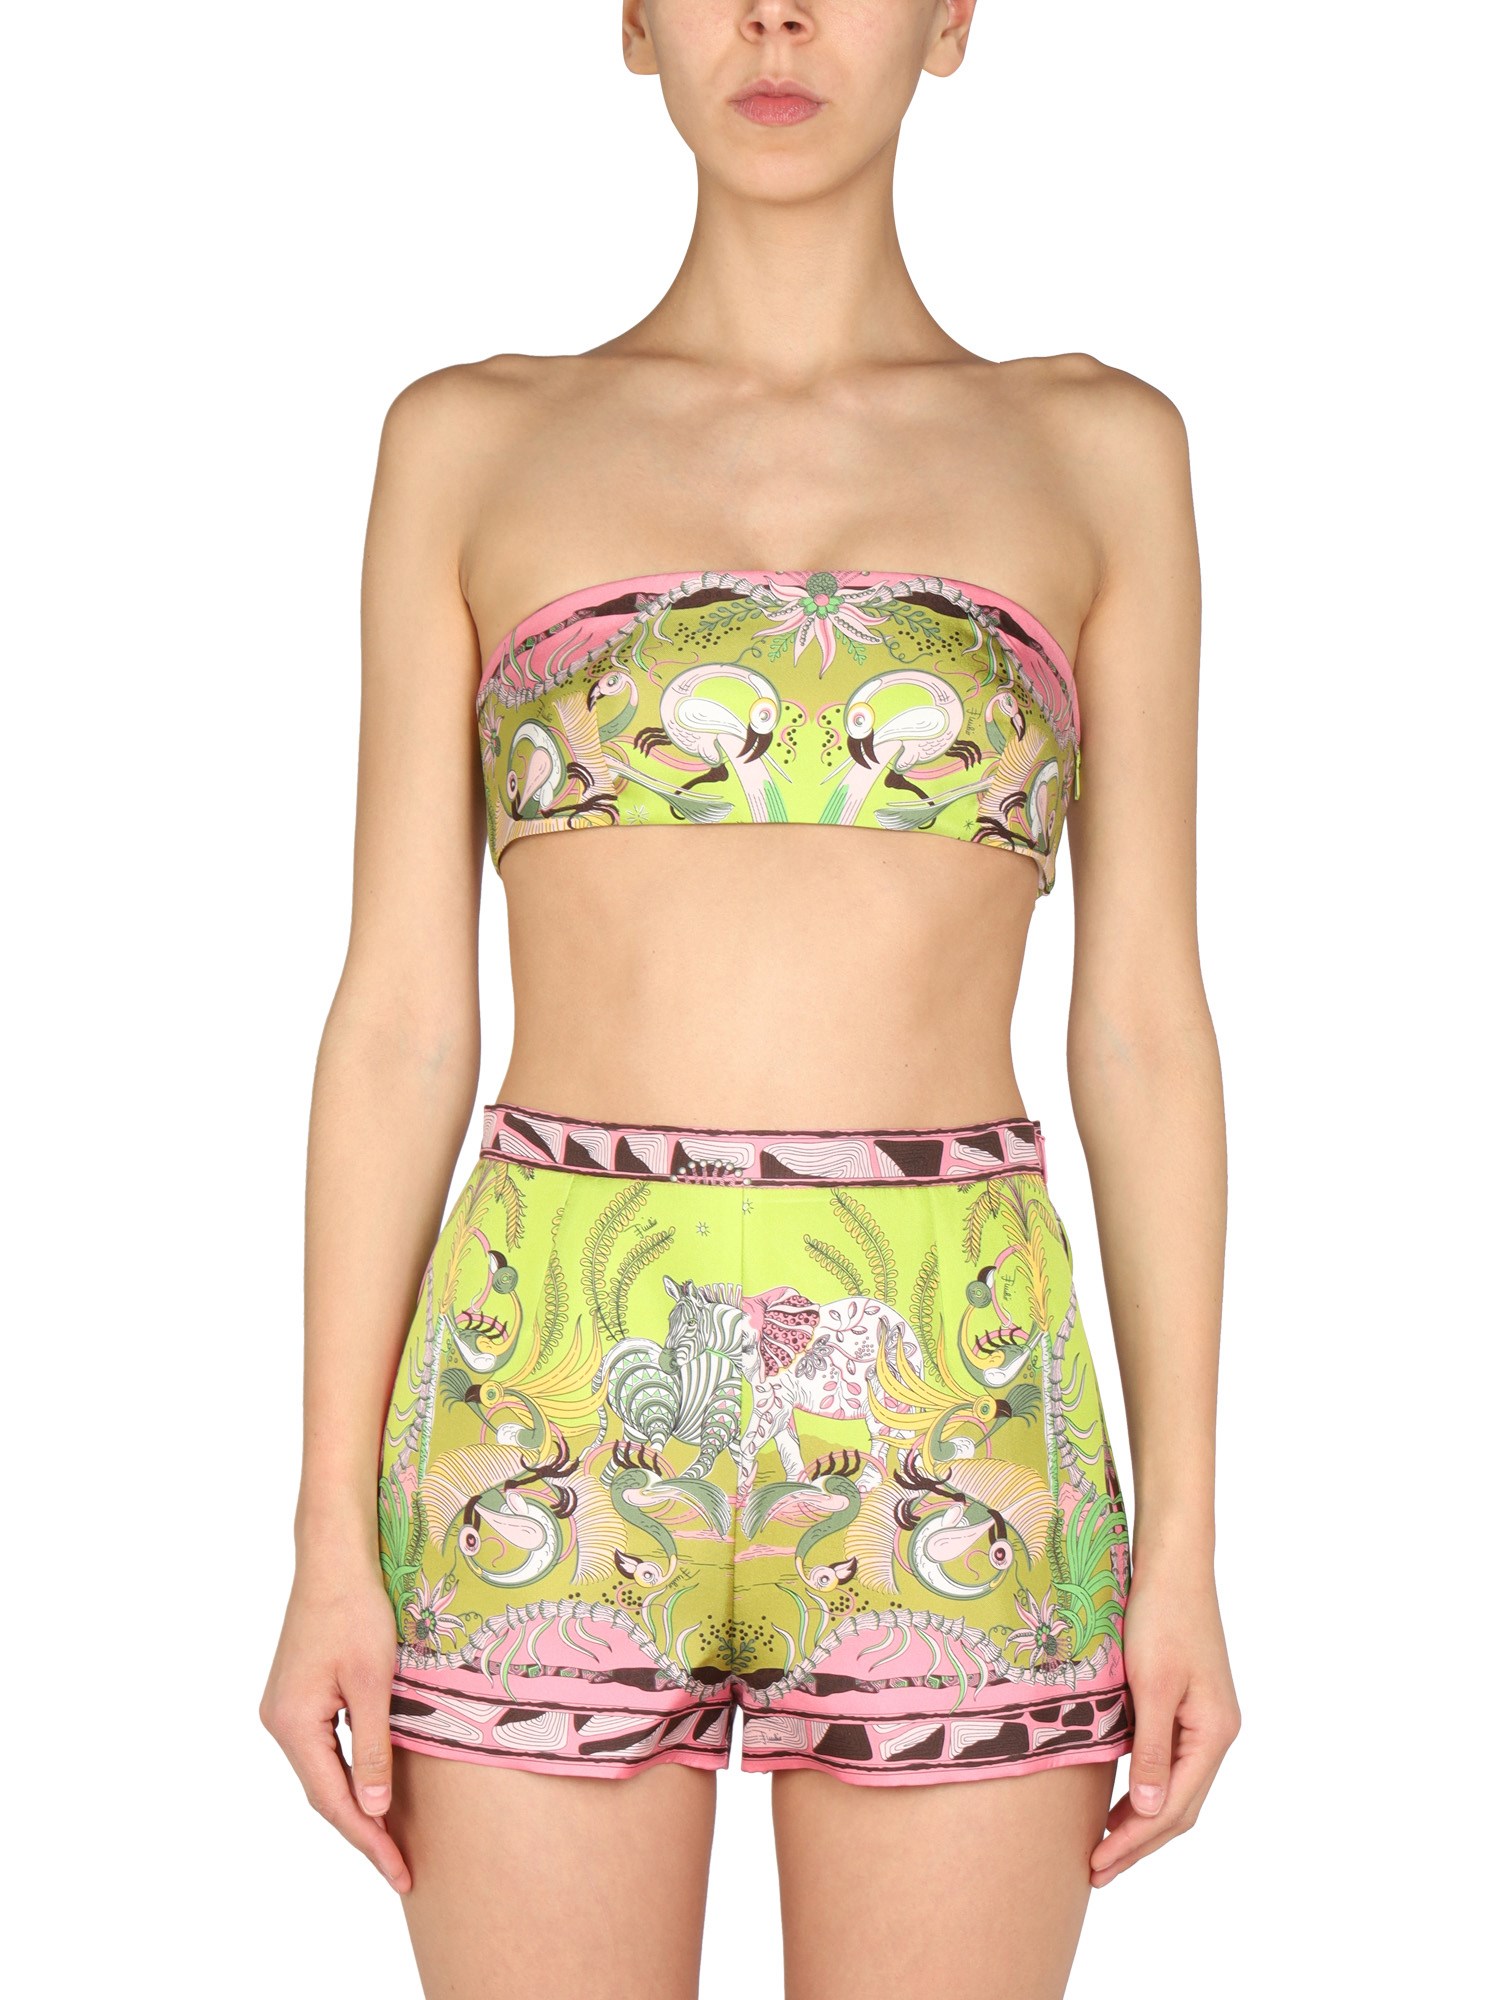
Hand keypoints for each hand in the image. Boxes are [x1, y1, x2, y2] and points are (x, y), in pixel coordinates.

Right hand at [260, 1554, 411, 1893]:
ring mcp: (285, 1708)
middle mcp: (280, 1722)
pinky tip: (373, 1787)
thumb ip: (373, 1747)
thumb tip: (374, 1806)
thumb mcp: (372, 1682)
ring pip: (323, 1771)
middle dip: (363, 1830)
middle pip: (323, 1791)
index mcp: (293, 1723)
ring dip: (355, 1803)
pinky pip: (324, 1747)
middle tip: (400, 1867)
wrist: (334, 1557)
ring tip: (390, 1840)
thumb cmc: (357, 1610)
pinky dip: (348, 1772)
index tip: (398, 1871)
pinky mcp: (298, 1694)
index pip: (333, 1800)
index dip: (368, 1838)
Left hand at [1091, 1558, 1239, 1886]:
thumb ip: (1151, 1749)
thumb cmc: (1160, 1618)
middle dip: (1139, 1842)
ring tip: (1105, 1847)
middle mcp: (1217, 1733)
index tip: (1098, 1864)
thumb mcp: (1152, 1686)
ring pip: (1176, 1788)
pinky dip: (1146, 1787)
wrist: (1173, 1565)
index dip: (1135, 1841)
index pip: (1173, 1807)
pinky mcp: (1191, 1705)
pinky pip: (1171, 1762)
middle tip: (1096, 1870)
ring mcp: (1207, 1720)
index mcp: (1213, 1734)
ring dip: (1142, 1819)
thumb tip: (1147, 1810)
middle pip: (1179, 1806)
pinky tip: (1121, 1797)